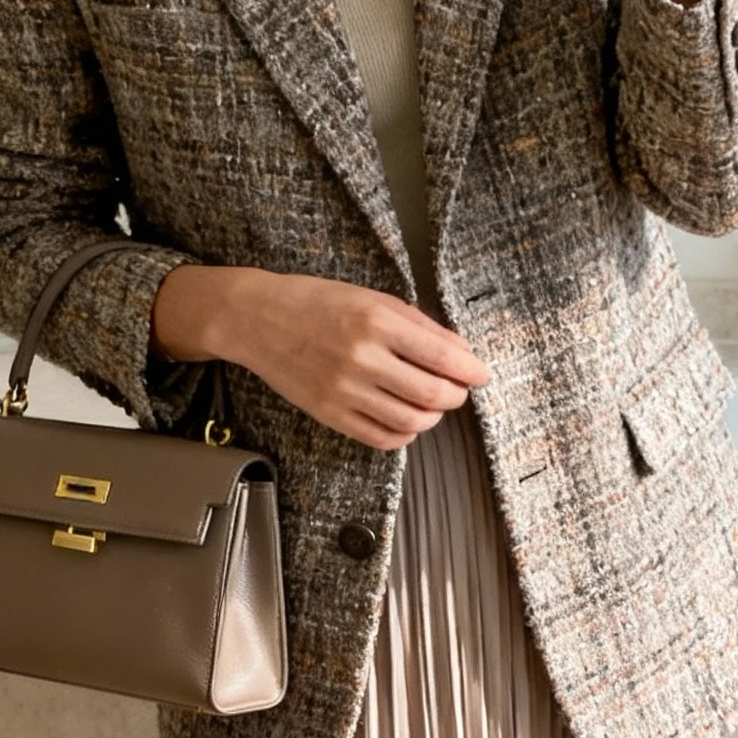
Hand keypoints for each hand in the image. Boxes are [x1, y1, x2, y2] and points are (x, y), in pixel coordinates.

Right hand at [152, 264, 490, 452]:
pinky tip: (406, 420)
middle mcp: (363, 358)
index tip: (481, 374)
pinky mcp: (329, 414)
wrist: (256, 319)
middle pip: (434, 394)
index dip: (472, 371)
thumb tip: (462, 353)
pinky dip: (405, 434)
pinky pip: (382, 438)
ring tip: (430, 403)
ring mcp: (344, 391)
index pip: (445, 358)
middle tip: (457, 389)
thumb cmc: (317, 302)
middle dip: (456, 395)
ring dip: (432, 416)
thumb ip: (419, 325)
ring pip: (412, 421)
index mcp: (377, 321)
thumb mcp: (372, 299)